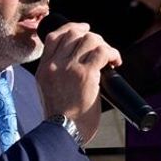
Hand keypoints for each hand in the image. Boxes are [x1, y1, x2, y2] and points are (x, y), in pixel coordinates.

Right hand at [35, 21, 121, 143]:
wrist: (63, 132)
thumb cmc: (61, 120)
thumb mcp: (48, 92)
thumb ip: (57, 76)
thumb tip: (78, 64)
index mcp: (44, 69)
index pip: (55, 36)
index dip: (73, 29)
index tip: (85, 31)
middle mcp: (54, 65)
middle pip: (74, 34)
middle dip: (92, 37)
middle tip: (102, 49)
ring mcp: (69, 68)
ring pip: (90, 39)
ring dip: (104, 45)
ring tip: (110, 58)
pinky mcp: (86, 74)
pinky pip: (102, 52)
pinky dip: (112, 53)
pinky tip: (115, 62)